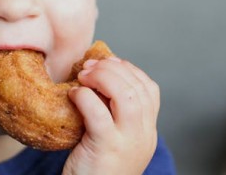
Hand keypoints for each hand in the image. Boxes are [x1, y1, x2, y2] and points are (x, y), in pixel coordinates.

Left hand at [62, 57, 159, 174]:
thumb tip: (96, 77)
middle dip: (114, 69)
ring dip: (104, 78)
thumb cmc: (94, 169)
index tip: (109, 62)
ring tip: (83, 75)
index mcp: (148, 132)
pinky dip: (86, 97)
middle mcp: (144, 136)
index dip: (130, 70)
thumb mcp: (113, 139)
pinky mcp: (107, 148)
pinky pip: (99, 114)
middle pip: (139, 88)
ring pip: (128, 96)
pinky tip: (74, 94)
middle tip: (89, 65)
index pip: (151, 90)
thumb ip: (112, 114)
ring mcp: (128, 142)